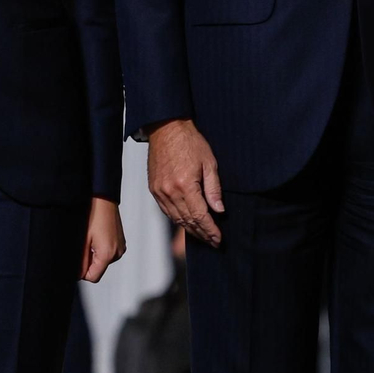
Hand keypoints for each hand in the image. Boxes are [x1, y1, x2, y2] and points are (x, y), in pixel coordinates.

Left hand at [81, 197, 125, 281]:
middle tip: (84, 244)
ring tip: (91, 238)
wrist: (103, 199)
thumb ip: (81, 261)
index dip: (82, 271)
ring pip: (103, 261)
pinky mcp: (121, 242)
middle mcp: (118, 252)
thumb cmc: (93, 215)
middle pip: (98, 269)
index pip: (93, 277)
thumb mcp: (82, 241)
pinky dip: (101, 249)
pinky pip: (108, 253)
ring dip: (95, 255)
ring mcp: (121, 247)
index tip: (78, 259)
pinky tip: (98, 236)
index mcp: (108, 254)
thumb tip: (78, 274)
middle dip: (89, 261)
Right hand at [147, 118, 224, 246]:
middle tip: (214, 242)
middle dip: (202, 234)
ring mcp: (160, 192)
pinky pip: (167, 211)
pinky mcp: (154, 190)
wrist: (167, 129)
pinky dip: (178, 220)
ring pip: (176, 219)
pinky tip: (187, 224)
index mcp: (185, 185)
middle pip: (187, 221)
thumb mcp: (209, 163)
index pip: (200, 216)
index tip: (218, 239)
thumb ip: (214, 188)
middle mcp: (170, 192)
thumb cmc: (190, 142)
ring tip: (203, 237)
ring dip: (190, 230)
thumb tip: (219, 210)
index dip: (210, 230)